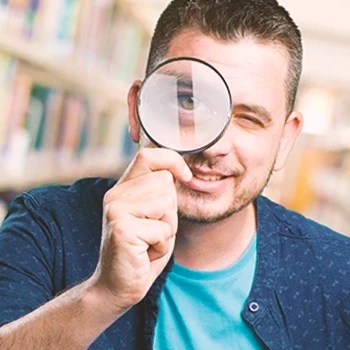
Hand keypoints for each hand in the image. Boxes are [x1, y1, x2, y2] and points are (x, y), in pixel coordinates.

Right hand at [91, 148, 192, 312]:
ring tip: (150, 240)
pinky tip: (146, 252)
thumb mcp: (154, 216)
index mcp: (124, 188)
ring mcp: (116, 210)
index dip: (172, 161)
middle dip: (170, 210)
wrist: (118, 285)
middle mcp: (116, 195)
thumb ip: (160, 192)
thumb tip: (182, 172)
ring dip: (167, 228)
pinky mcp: (122, 229)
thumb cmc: (142, 250)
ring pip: (166, 203)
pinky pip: (162, 230)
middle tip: (154, 229)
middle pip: (164, 181)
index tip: (185, 177)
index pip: (148, 155)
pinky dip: (162, 245)